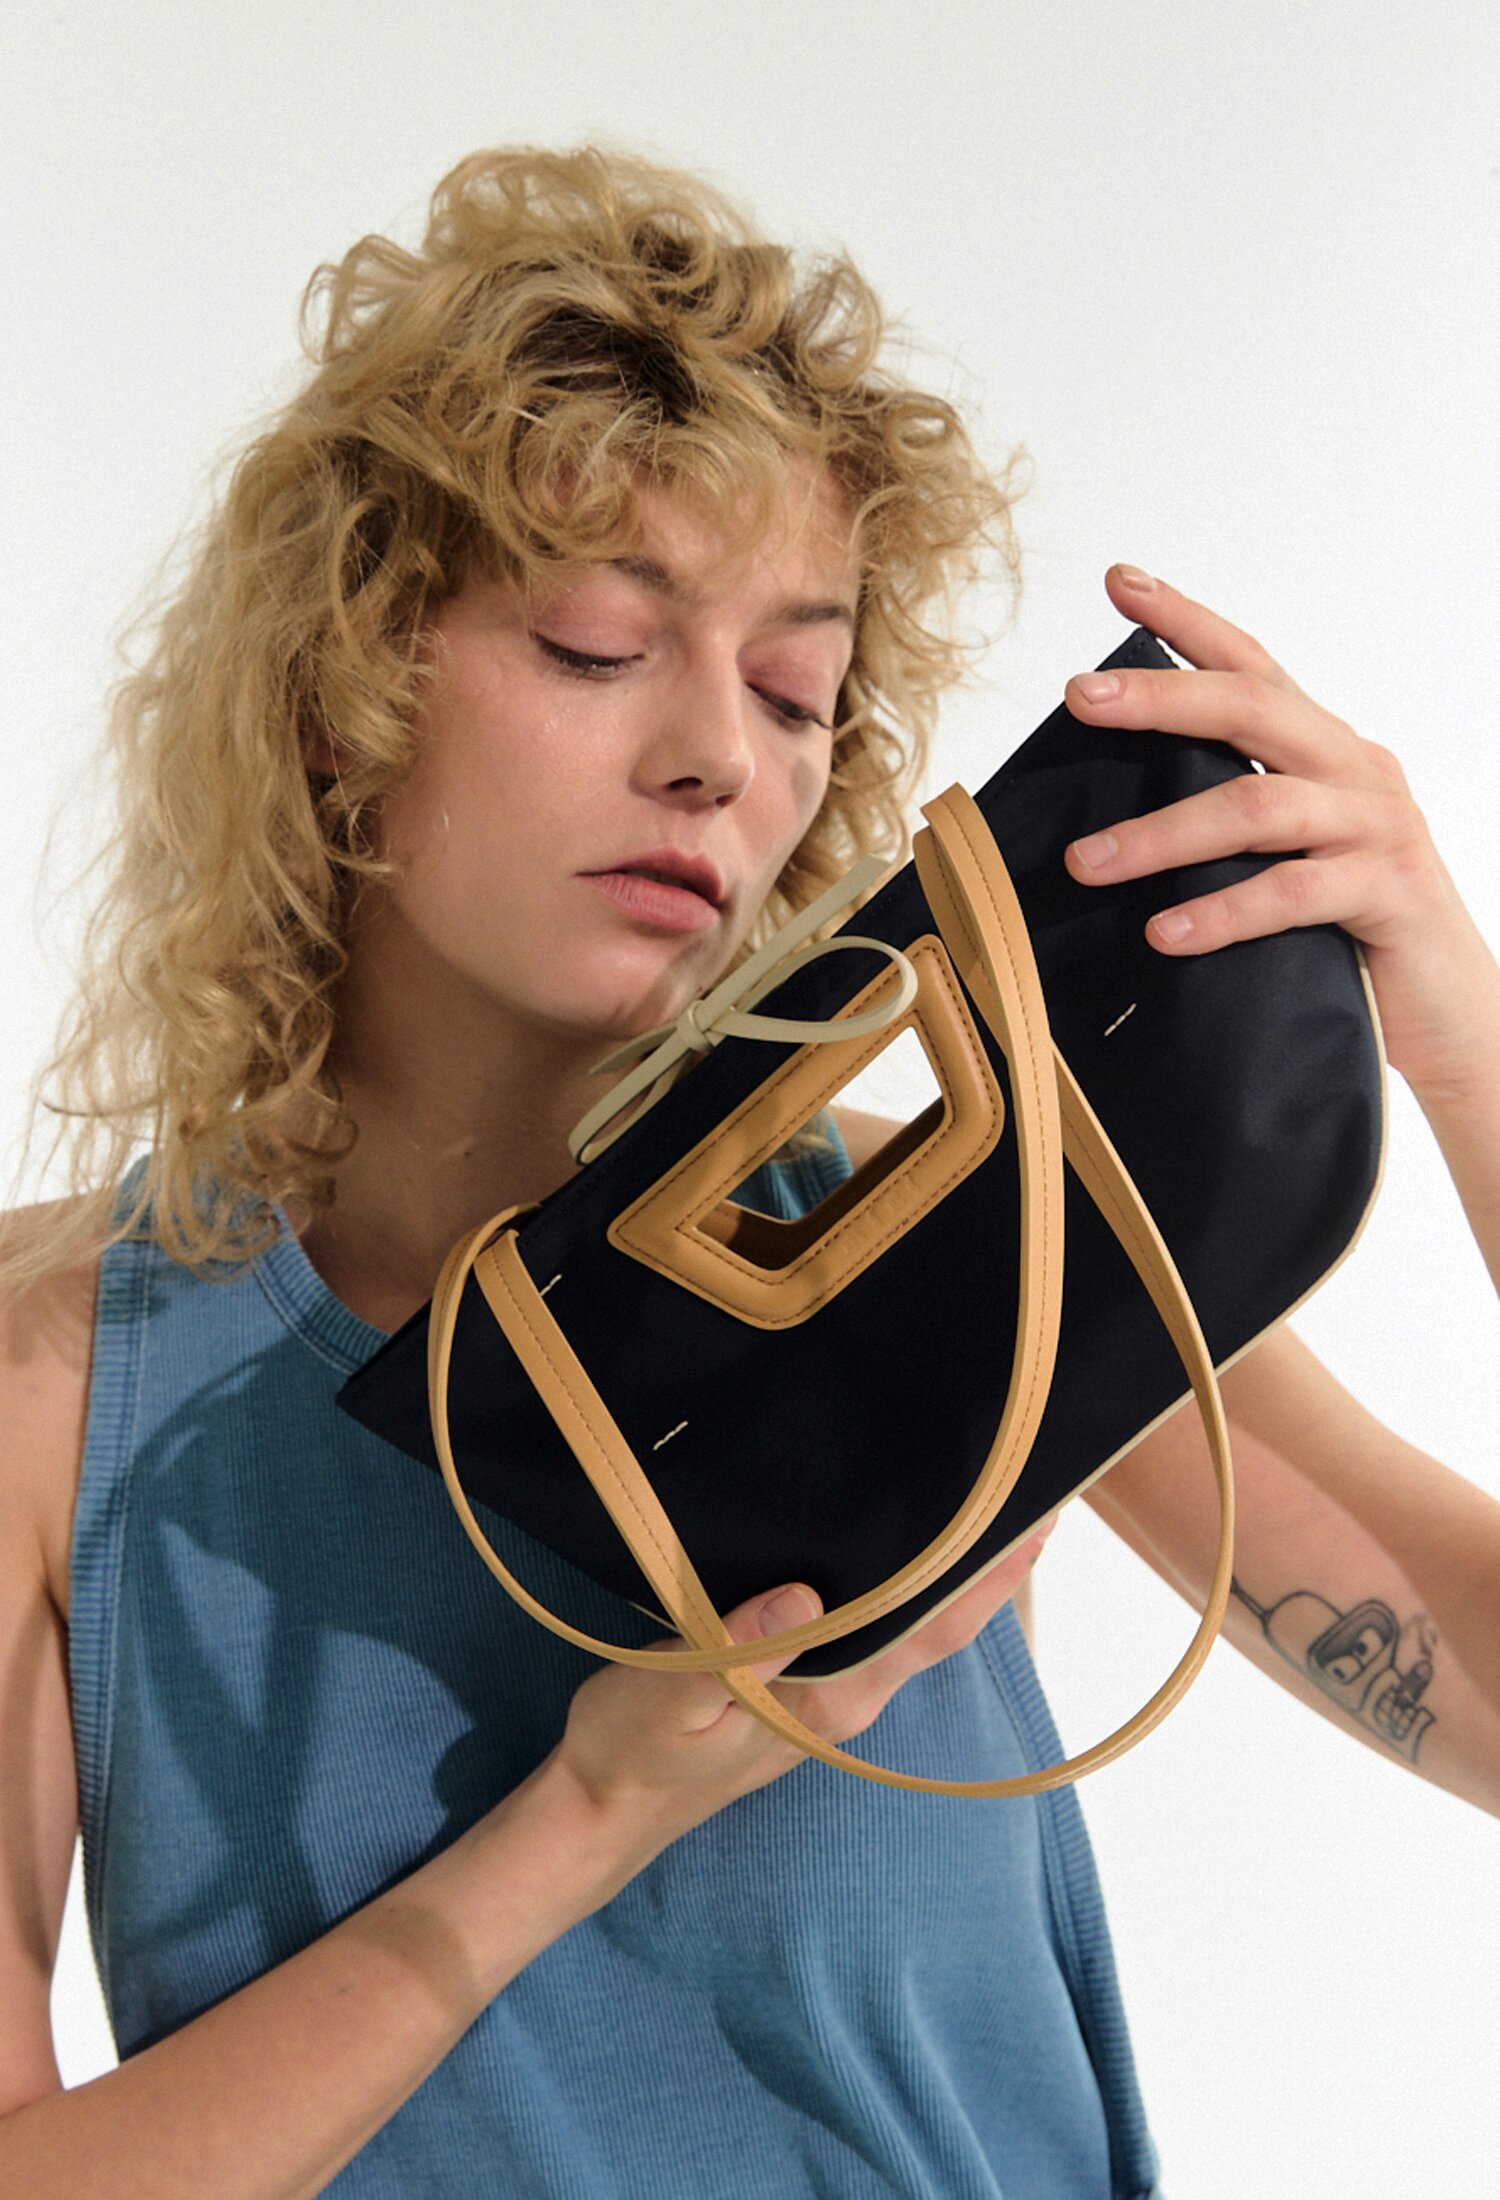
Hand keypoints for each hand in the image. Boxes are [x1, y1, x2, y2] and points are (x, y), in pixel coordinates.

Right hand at [554, 1518, 1056, 1848]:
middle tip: (1029, 1483)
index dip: (988, 1578)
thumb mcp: (670, 1697)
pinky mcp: (803, 1681)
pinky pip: (871, 1622)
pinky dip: (902, 1580)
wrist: (603, 1807)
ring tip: (986, 1497)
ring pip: (908, 1620)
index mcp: (832, 1697)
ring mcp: (829, 1690)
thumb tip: (804, 1595)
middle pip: (937, 1620)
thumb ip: (736, 1651)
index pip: (930, 1628)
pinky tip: (902, 1542)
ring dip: (950, 1567)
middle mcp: (848, 1694)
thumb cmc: (631, 1751)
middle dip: (987, 1560)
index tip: (1037, 1521)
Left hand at [1060, 566, 1499, 1103]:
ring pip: (1257, 806)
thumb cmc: (1350, 937)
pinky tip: (1165, 931)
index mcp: (1324, 752)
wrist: (1452, 1015)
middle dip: (1160, 698)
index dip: (1188, 620)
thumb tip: (1105, 824)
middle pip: (1252, 707)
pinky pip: (1292, 893)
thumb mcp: (1284, 862)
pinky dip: (1222, 910)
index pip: (1252, 666)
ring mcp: (1377, 828)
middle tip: (1079, 697)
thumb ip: (1226, 827)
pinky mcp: (1388, 894)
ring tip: (1086, 862)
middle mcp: (1353, 771)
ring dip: (1161, 834)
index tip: (1122, 580)